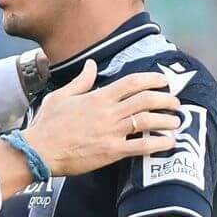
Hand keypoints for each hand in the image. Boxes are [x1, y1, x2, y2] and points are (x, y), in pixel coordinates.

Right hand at [24, 61, 181, 176]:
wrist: (39, 151)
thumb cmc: (47, 124)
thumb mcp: (61, 96)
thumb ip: (81, 80)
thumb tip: (91, 64)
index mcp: (98, 97)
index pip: (132, 83)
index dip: (152, 79)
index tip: (164, 80)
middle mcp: (108, 112)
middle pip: (146, 100)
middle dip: (165, 99)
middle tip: (175, 102)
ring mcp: (112, 132)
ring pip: (147, 121)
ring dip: (166, 120)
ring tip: (176, 121)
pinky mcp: (112, 152)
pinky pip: (141, 146)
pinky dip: (158, 143)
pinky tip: (169, 142)